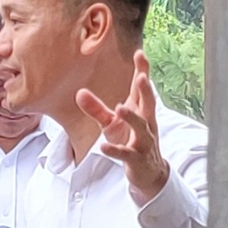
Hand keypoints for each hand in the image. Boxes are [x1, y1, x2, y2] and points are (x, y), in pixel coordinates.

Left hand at [76, 50, 170, 201]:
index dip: (143, 71)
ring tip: (120, 108)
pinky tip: (103, 146)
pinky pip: (125, 154)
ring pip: (141, 128)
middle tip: (141, 77)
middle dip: (145, 91)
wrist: (148, 173)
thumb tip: (79, 92)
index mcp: (142, 112)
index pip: (142, 90)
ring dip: (131, 118)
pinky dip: (115, 151)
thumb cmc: (131, 142)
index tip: (140, 53)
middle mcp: (146, 124)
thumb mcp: (111, 124)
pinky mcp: (136, 159)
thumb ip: (96, 109)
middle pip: (148, 105)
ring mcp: (143, 142)